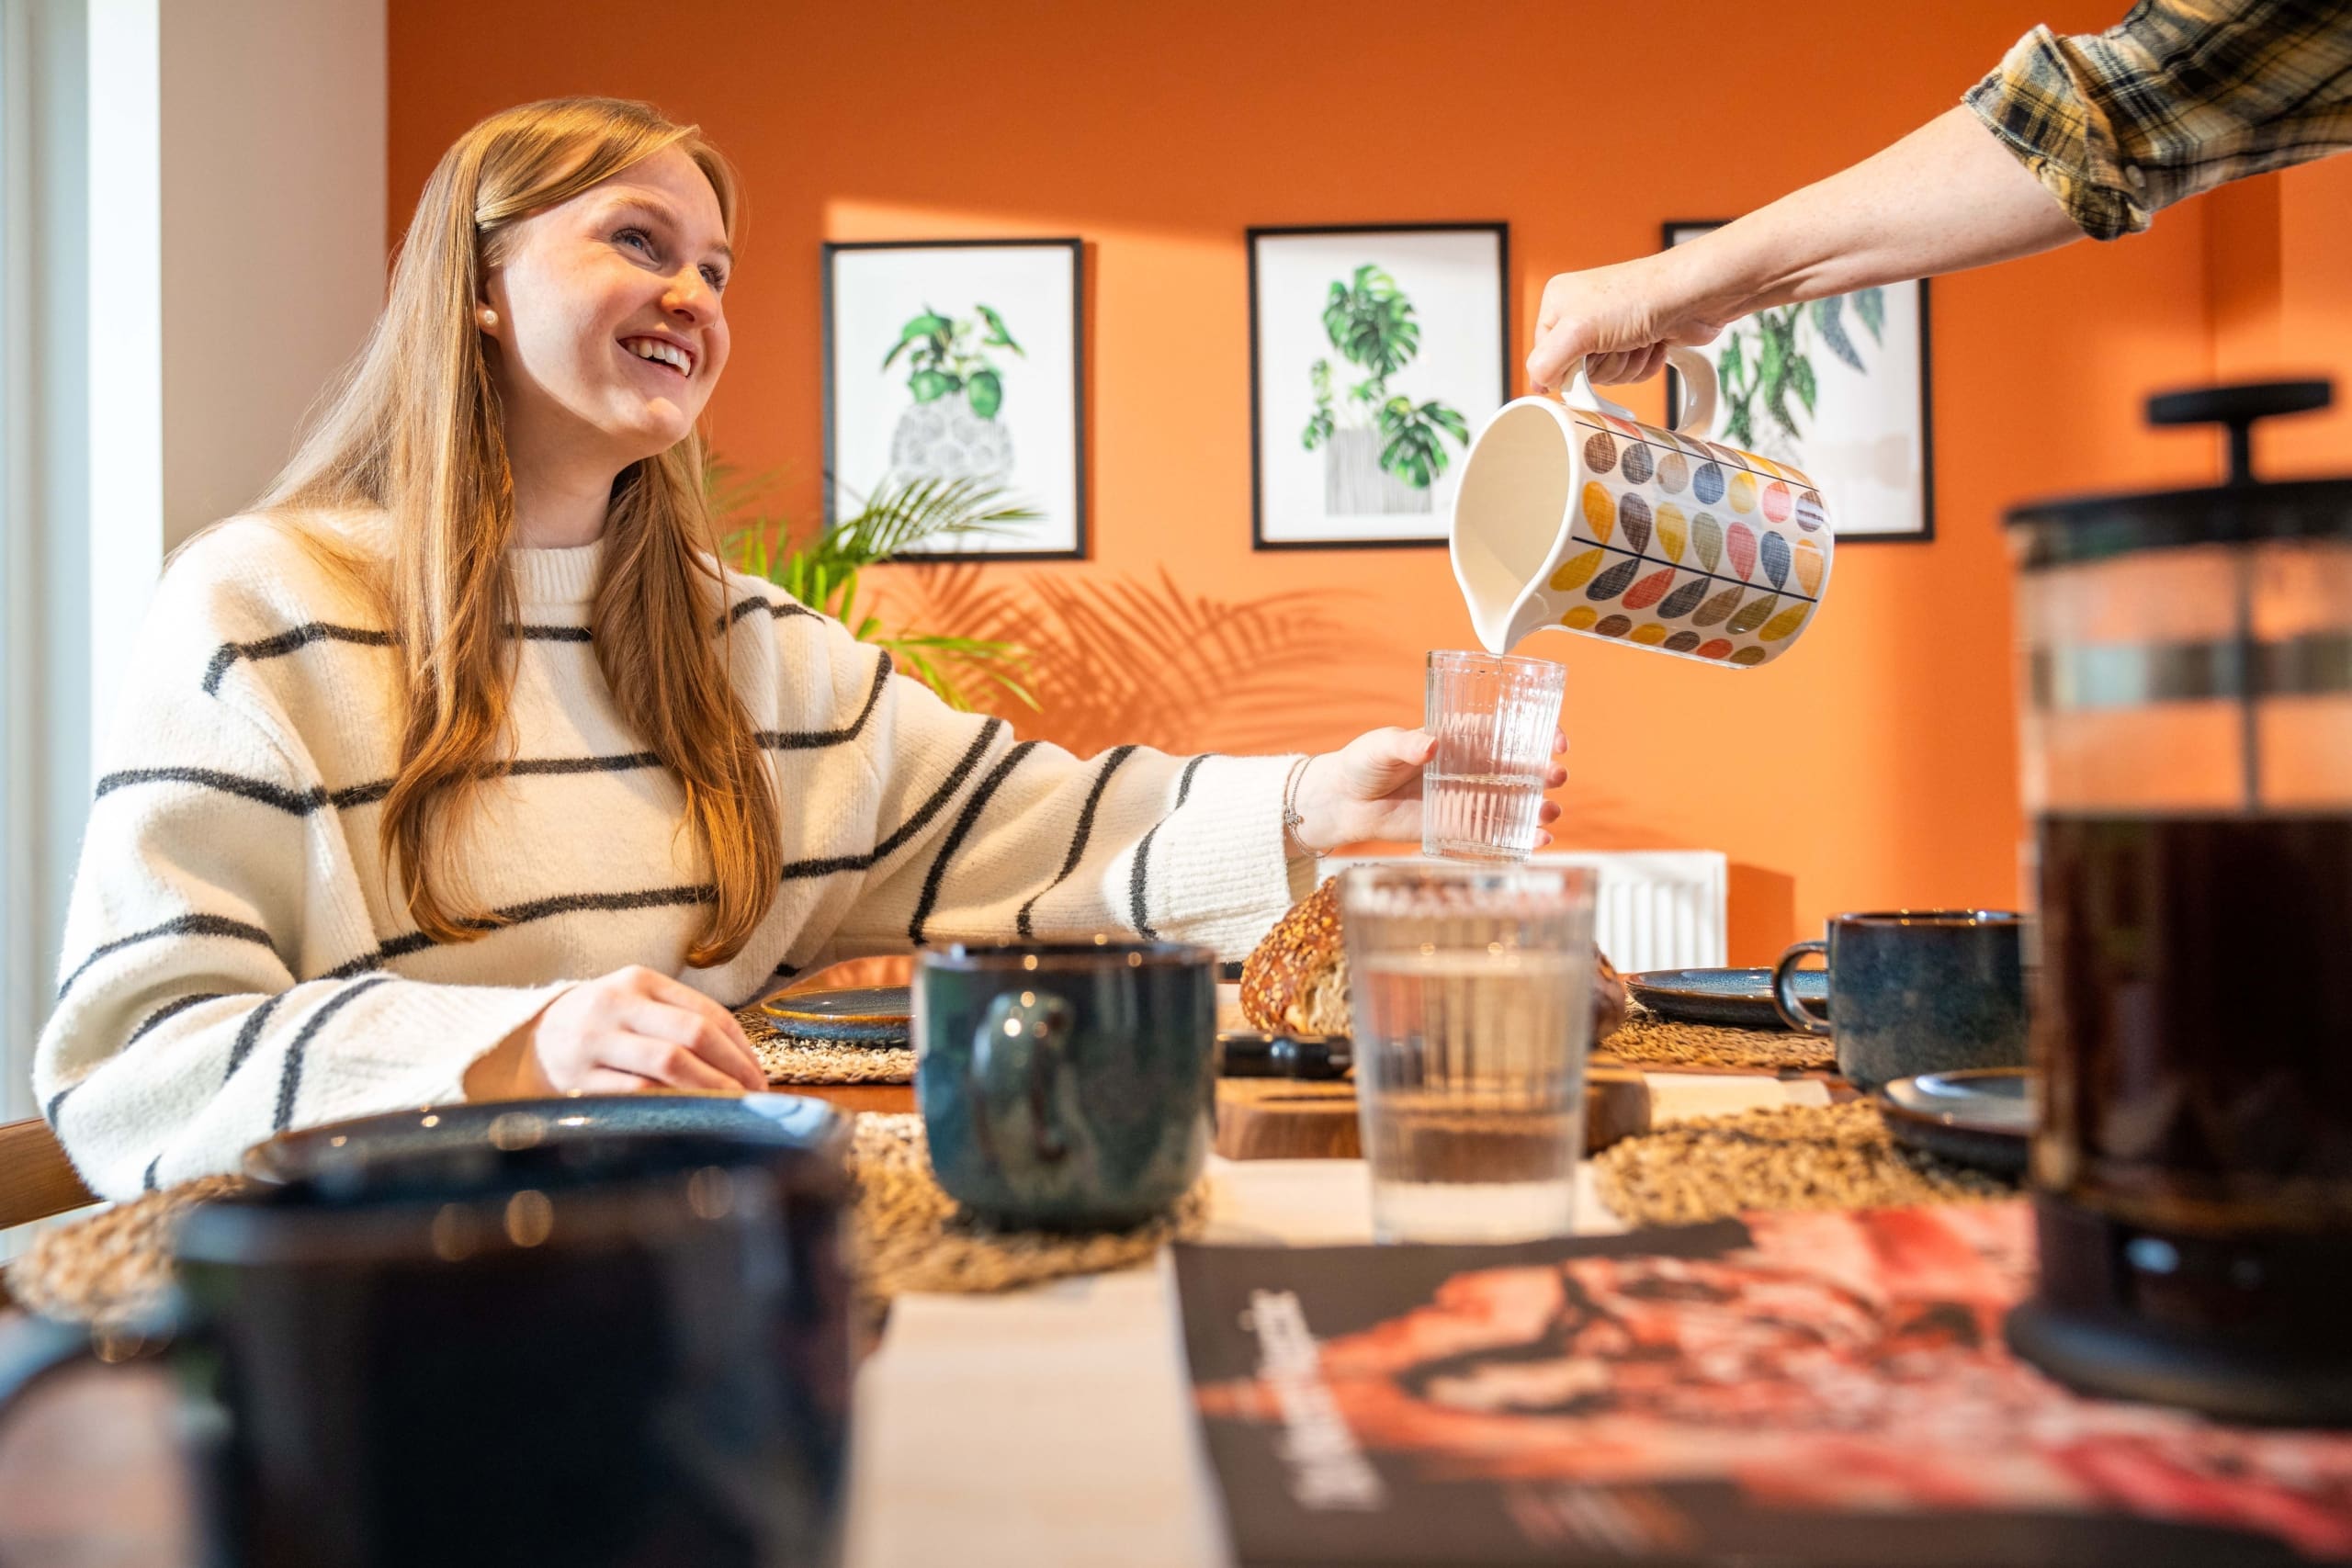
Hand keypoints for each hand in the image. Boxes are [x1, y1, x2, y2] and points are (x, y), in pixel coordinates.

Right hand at [466, 965, 766, 1098]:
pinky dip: (672, 1104)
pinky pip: (637, 1093)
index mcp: (638, 981)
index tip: (760, 1075)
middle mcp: (616, 1005)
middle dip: (733, 1069)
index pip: (707, 1012)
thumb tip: (743, 1060)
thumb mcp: (635, 1002)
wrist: (527, 1040)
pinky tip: (692, 1116)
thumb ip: (681, 1019)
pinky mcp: (579, 1079)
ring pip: (668, 1064)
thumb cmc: (601, 1023)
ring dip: (709, 1089)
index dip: (742, 1047)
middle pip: (693, 1035)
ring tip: (732, 1107)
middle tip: (755, 1096)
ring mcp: (595, 1042)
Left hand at [1289, 727, 1567, 853]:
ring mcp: (1467, 798)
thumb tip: (1431, 745)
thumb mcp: (1382, 746)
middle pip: (1520, 768)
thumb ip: (1405, 743)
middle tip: (1556, 777)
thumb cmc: (1363, 763)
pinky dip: (1520, 837)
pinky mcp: (1458, 827)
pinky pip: (1495, 832)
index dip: (1539, 733)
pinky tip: (1538, 841)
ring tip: (1551, 813)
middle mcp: (1471, 767)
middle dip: (1545, 772)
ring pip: (1515, 802)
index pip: (1508, 730)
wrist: (1344, 802)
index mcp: (1460, 737)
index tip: (1557, 741)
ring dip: (1539, 806)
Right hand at [1526, 250, 1739, 395]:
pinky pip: (1631, 373)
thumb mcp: (1577, 331)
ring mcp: (1612, 328)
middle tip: (1617, 344)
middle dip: (1604, 366)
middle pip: (1578, 371)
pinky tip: (1654, 342)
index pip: (1544, 359)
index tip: (1585, 364)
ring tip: (1639, 339)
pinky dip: (1645, 364)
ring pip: (1607, 376)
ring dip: (1628, 364)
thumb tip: (1537, 385)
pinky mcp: (1638, 340)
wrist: (1694, 294)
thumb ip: (1545, 362)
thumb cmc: (1639, 298)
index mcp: (1558, 304)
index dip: (1567, 369)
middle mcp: (1582, 315)